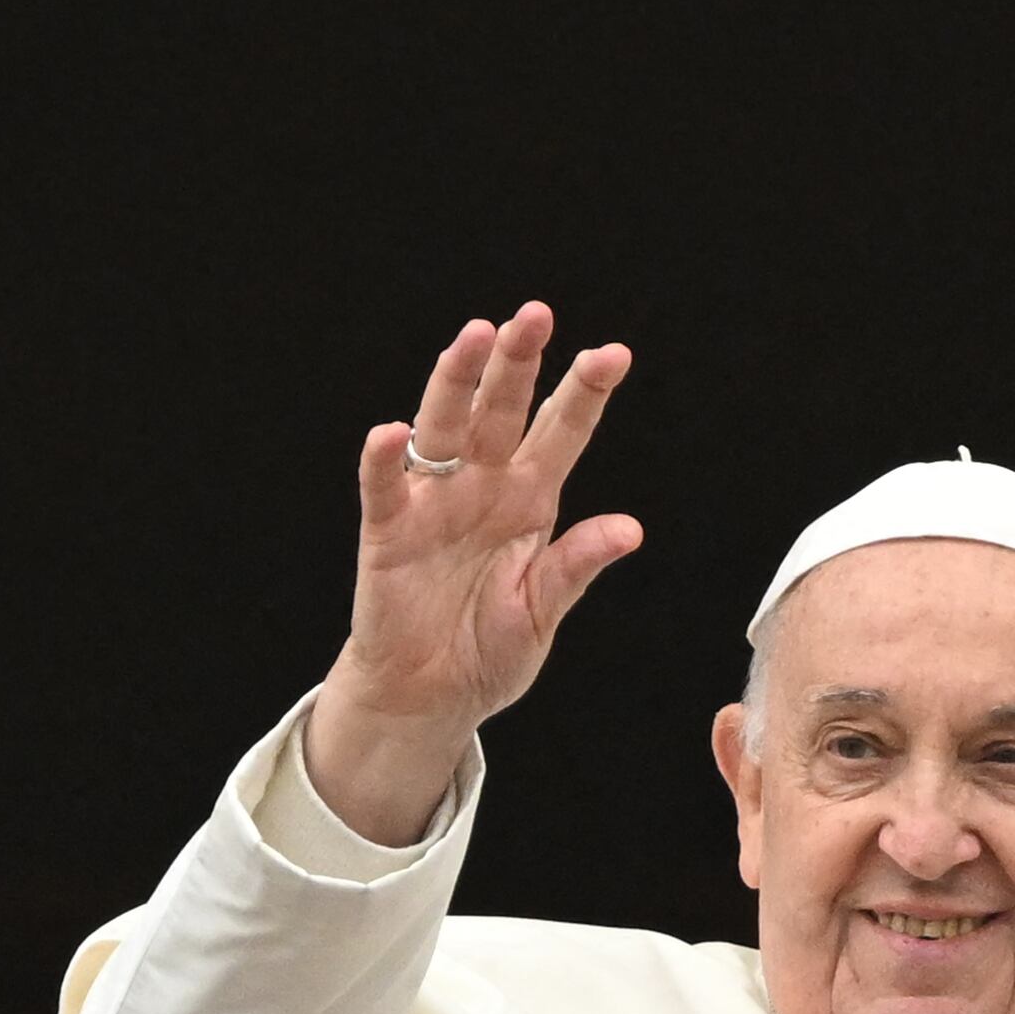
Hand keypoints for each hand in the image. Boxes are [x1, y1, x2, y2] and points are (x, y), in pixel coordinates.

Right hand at [309, 303, 638, 842]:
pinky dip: (384, 460)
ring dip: (456, 382)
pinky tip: (391, 432)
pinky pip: (385, 488)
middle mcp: (482, 487)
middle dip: (518, 362)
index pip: (561, 432)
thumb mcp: (542, 613)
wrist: (429, 697)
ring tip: (473, 338)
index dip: (585, 393)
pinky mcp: (389, 532)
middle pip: (501, 411)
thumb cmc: (487, 650)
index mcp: (530, 500)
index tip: (613, 354)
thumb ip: (575, 567)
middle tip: (535, 316)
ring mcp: (434, 504)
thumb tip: (629, 529)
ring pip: (444, 428)